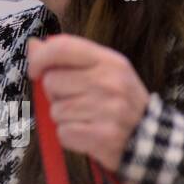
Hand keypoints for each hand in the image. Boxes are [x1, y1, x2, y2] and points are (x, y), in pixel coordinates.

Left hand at [26, 33, 150, 171]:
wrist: (150, 138)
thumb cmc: (118, 101)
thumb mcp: (102, 71)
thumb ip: (68, 57)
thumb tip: (33, 45)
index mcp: (109, 61)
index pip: (62, 47)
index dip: (40, 57)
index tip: (35, 71)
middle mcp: (110, 82)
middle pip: (52, 81)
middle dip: (55, 94)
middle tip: (76, 101)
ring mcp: (109, 110)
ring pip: (55, 110)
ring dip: (64, 118)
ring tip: (86, 118)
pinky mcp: (103, 136)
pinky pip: (63, 133)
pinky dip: (69, 137)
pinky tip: (87, 133)